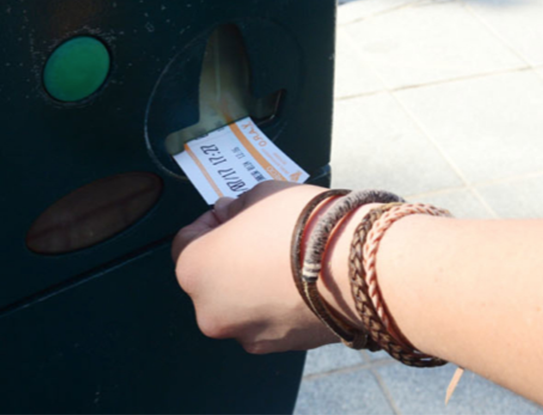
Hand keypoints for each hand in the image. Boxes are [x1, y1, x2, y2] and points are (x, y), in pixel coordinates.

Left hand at [171, 181, 342, 353]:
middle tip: (261, 237)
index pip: (187, 241)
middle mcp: (209, 311)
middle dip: (230, 257)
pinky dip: (275, 304)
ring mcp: (243, 335)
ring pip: (239, 303)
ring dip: (252, 284)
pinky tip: (301, 284)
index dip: (210, 223)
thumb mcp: (260, 195)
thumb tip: (226, 214)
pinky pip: (265, 320)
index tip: (233, 214)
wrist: (355, 268)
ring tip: (287, 261)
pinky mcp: (277, 348)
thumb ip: (235, 208)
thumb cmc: (301, 225)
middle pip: (211, 278)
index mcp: (194, 270)